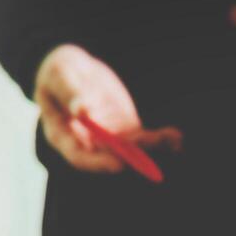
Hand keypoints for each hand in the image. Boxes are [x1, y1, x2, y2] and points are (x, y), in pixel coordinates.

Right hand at [33, 44, 181, 172]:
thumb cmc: (60, 72)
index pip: (79, 156)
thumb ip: (69, 92)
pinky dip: (159, 140)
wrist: (75, 72)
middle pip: (110, 157)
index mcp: (63, 135)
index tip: (117, 164)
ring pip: (131, 150)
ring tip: (172, 139)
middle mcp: (88, 144)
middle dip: (132, 157)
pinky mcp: (126, 131)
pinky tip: (175, 138)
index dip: (97, 163)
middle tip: (149, 148)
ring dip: (151, 146)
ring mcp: (109, 139)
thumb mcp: (60, 74)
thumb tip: (82, 111)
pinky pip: (143, 140)